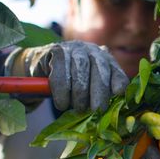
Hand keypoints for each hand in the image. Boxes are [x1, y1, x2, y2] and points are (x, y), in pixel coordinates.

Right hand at [5, 41, 128, 111]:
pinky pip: (61, 72)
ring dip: (80, 94)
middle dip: (99, 92)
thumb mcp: (88, 90)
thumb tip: (113, 108)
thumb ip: (102, 94)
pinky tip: (62, 103)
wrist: (41, 71)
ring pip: (81, 71)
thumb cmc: (70, 85)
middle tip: (96, 110)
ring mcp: (74, 48)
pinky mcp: (56, 51)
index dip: (118, 82)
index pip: (116, 71)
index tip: (118, 93)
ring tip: (77, 108)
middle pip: (100, 70)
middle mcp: (92, 50)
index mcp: (106, 59)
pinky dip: (62, 91)